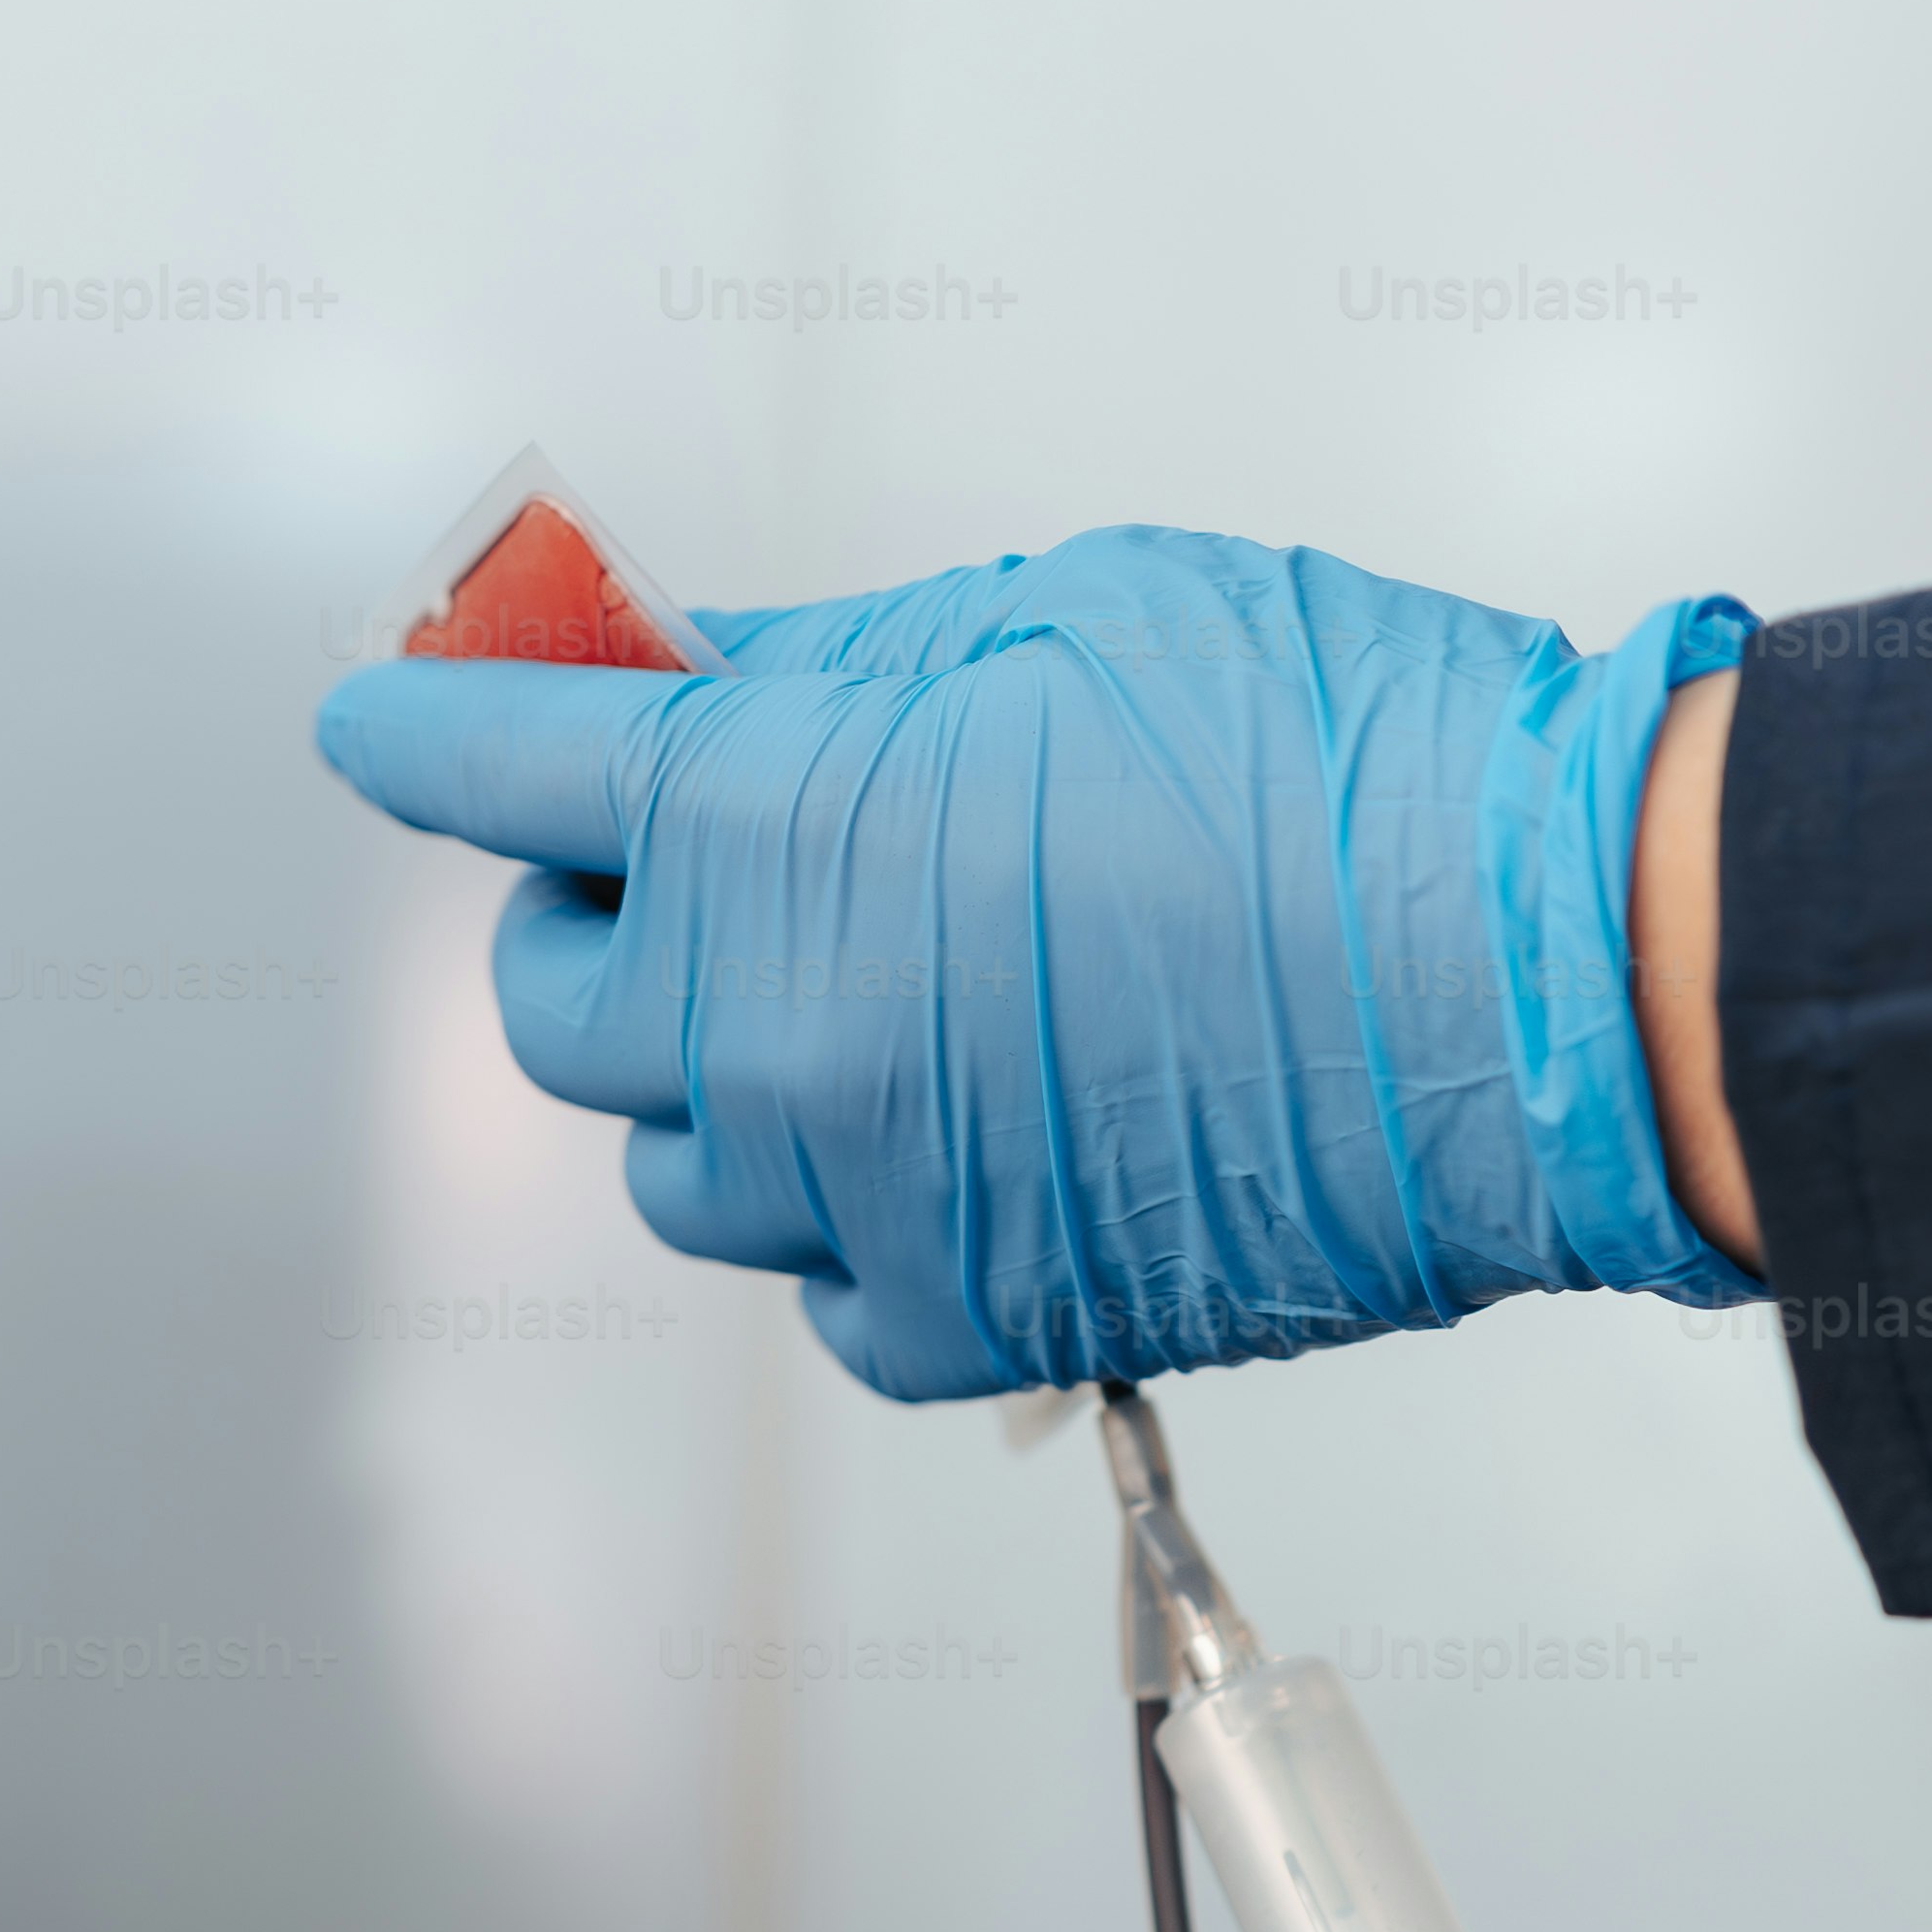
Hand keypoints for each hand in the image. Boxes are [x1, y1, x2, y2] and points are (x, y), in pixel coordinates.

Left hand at [314, 529, 1751, 1396]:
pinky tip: (959, 1137)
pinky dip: (855, 1220)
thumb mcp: (1059, 615)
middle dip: (596, 920)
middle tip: (692, 864)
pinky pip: (828, 1291)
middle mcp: (769, 1025)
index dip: (424, 728)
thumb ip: (838, 662)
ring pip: (679, 1163)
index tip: (384, 718)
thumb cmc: (1338, 753)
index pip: (494, 767)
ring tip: (868, 1002)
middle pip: (552, 1005)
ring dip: (726, 1081)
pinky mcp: (972, 1316)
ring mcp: (862, 1193)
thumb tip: (701, 663)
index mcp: (764, 814)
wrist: (1548, 974)